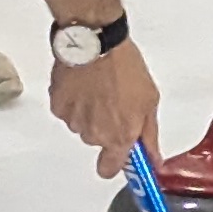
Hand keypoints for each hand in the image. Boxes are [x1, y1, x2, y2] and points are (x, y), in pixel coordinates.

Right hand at [47, 35, 159, 176]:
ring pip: (83, 125)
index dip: (116, 163)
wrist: (95, 42)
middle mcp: (94, 134)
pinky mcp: (58, 106)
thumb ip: (149, 135)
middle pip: (98, 142)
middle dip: (106, 127)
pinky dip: (74, 101)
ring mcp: (74, 121)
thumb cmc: (124, 66)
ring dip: (90, 112)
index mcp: (119, 136)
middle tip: (115, 102)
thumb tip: (154, 159)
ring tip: (101, 87)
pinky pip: (68, 111)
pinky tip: (84, 84)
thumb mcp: (150, 101)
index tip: (122, 155)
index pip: (110, 169)